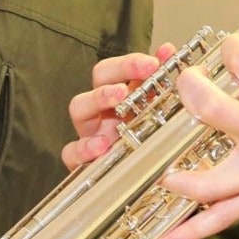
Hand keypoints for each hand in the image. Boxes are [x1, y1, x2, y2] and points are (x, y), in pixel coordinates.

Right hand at [60, 44, 175, 169]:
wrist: (150, 188)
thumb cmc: (151, 148)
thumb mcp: (161, 115)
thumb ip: (163, 83)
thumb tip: (167, 50)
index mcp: (123, 96)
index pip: (118, 68)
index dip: (132, 62)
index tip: (154, 63)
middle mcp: (104, 110)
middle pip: (99, 78)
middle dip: (118, 72)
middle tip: (143, 72)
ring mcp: (91, 133)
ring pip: (79, 107)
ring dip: (98, 98)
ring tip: (118, 97)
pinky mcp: (83, 161)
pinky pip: (71, 152)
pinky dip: (84, 148)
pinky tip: (102, 146)